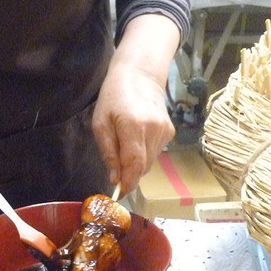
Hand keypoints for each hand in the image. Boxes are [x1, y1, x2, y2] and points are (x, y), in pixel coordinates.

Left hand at [91, 14, 179, 197]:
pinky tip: (136, 139)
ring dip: (135, 164)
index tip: (119, 194)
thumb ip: (108, 152)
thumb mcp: (100, 124)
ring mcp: (165, 131)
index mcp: (133, 126)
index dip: (128, 183)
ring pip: (149, 162)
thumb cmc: (113, 98)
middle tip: (115, 171)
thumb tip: (115, 178)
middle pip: (142, 167)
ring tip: (124, 146)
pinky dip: (143, 154)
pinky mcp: (170, 132)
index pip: (135, 164)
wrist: (140, 75)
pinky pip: (154, 153)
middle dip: (128, 175)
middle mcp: (153, 130)